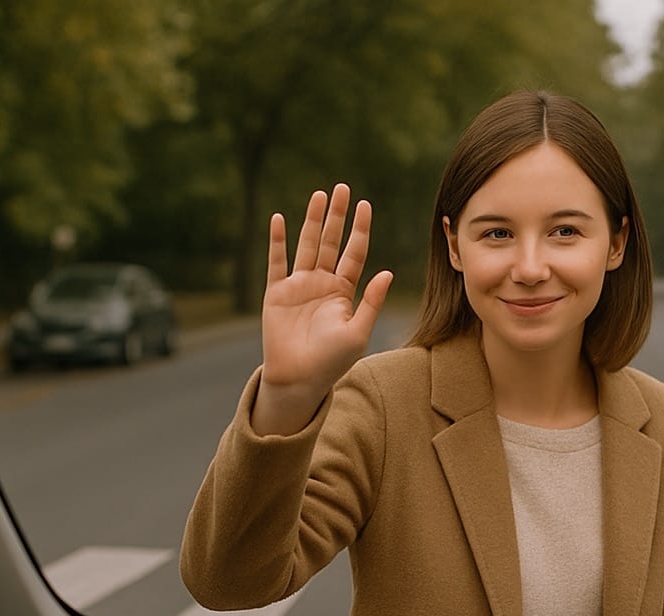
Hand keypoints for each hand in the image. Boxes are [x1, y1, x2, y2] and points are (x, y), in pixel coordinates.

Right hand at [254, 183, 393, 435]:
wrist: (299, 379)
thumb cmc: (332, 362)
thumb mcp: (358, 332)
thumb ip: (372, 302)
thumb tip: (388, 272)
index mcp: (343, 291)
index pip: (354, 253)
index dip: (360, 229)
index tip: (365, 205)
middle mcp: (321, 283)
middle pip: (330, 241)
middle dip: (336, 215)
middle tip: (342, 188)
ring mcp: (298, 286)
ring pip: (306, 245)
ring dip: (311, 220)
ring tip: (318, 195)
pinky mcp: (276, 293)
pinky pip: (276, 263)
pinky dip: (278, 241)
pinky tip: (280, 219)